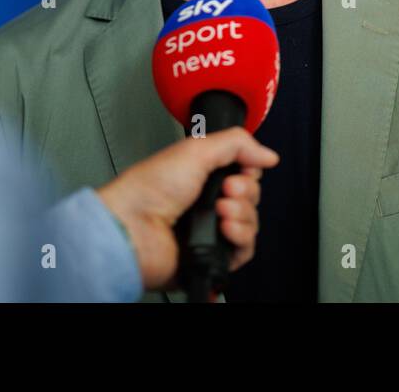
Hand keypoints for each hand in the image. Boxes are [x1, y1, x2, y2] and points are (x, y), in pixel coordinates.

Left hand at [95, 127, 278, 289]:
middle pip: (250, 196)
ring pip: (251, 222)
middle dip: (245, 191)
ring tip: (220, 210)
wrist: (132, 229)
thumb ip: (236, 143)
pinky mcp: (212, 255)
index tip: (240, 168)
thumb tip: (267, 154)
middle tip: (226, 189)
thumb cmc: (148, 190)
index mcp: (200, 175)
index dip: (248, 170)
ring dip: (242, 214)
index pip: (242, 172)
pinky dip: (240, 237)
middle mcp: (205, 202)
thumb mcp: (195, 149)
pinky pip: (244, 249)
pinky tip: (223, 229)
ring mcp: (209, 229)